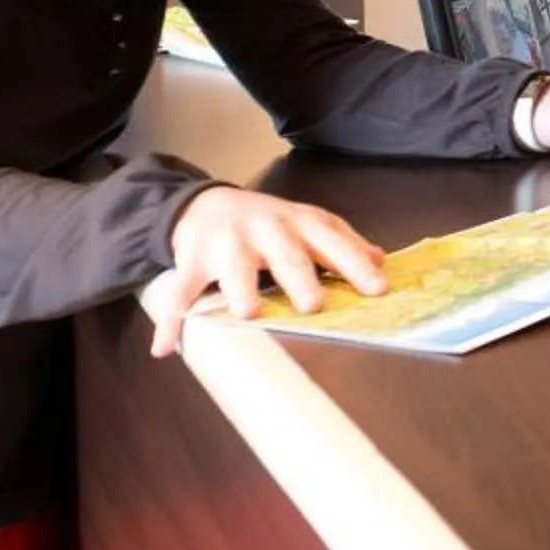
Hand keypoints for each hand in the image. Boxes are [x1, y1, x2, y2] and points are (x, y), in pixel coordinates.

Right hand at [142, 186, 387, 357]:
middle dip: (299, 278)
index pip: (334, 244)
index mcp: (300, 224)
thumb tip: (382, 261)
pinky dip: (173, 319)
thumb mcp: (309, 224)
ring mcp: (228, 245)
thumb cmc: (269, 223)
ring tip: (248, 313)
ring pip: (234, 269)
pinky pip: (182, 291)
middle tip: (313, 305)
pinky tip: (167, 346)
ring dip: (240, 290)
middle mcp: (266, 231)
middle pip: (286, 255)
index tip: (377, 289)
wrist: (208, 203)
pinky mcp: (193, 260)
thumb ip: (344, 243)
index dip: (356, 265)